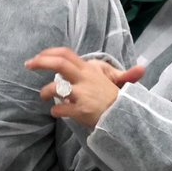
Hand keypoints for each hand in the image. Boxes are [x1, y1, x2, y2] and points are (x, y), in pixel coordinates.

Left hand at [25, 47, 144, 128]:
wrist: (124, 118)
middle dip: (41, 62)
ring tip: (44, 96)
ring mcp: (83, 94)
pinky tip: (56, 112)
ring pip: (56, 88)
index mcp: (89, 70)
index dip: (50, 52)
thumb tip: (142, 67)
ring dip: (46, 92)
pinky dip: (55, 111)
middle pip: (59, 64)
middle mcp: (85, 79)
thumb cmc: (115, 99)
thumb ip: (121, 73)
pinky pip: (61, 109)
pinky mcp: (82, 110)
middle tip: (28, 65)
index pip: (66, 54)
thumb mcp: (117, 82)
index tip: (38, 56)